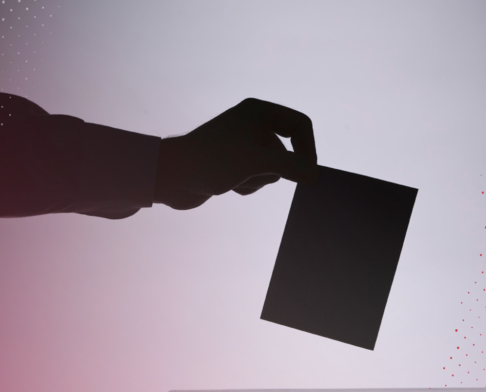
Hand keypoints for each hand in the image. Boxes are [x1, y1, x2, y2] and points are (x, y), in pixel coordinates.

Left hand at [153, 98, 317, 209]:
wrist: (171, 176)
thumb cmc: (211, 161)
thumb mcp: (257, 162)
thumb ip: (291, 166)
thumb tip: (314, 174)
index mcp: (259, 111)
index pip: (302, 125)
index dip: (308, 149)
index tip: (306, 172)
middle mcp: (253, 124)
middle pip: (289, 150)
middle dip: (276, 168)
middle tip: (258, 174)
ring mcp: (245, 145)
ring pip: (274, 168)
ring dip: (259, 179)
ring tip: (236, 178)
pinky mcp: (236, 164)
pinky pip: (259, 177)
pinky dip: (249, 185)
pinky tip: (228, 185)